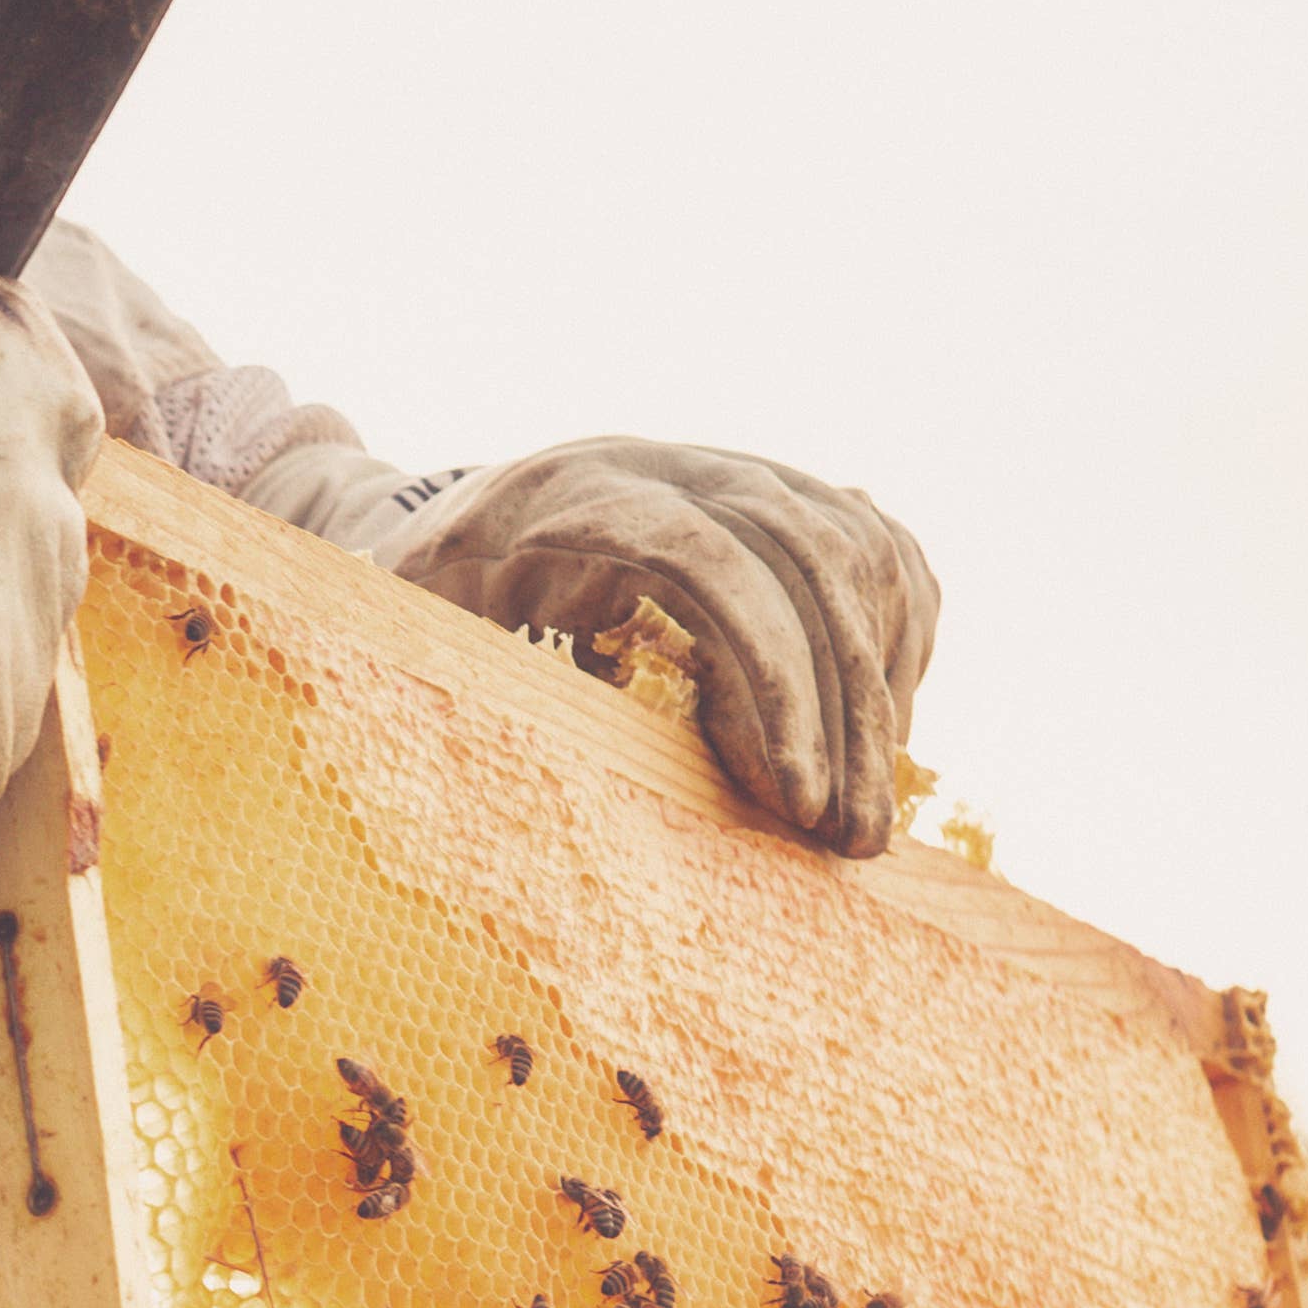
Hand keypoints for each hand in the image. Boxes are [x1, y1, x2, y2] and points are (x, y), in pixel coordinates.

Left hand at [372, 437, 938, 857]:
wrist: (466, 522)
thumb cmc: (432, 609)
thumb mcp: (411, 643)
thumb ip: (453, 688)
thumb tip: (500, 785)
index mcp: (576, 494)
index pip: (713, 562)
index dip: (771, 679)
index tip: (794, 801)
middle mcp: (673, 464)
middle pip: (805, 562)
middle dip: (843, 713)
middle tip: (851, 843)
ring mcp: (738, 472)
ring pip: (854, 557)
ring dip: (877, 693)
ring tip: (867, 817)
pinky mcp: (783, 496)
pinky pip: (878, 553)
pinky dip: (896, 642)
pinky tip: (884, 732)